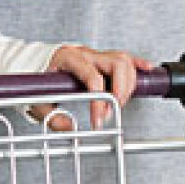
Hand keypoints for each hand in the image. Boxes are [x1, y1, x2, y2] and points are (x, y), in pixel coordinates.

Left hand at [31, 46, 152, 130]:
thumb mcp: (37, 101)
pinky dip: (138, 65)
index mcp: (69, 59)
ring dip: (128, 83)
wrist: (36, 62)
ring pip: (123, 60)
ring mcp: (96, 54)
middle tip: (114, 111)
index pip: (92, 77)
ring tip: (120, 103)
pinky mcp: (103, 58)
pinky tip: (148, 71)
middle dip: (120, 90)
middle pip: (116, 63)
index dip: (99, 100)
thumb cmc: (38, 80)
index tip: (99, 120)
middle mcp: (85, 53)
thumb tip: (72, 129)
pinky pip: (125, 58)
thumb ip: (52, 117)